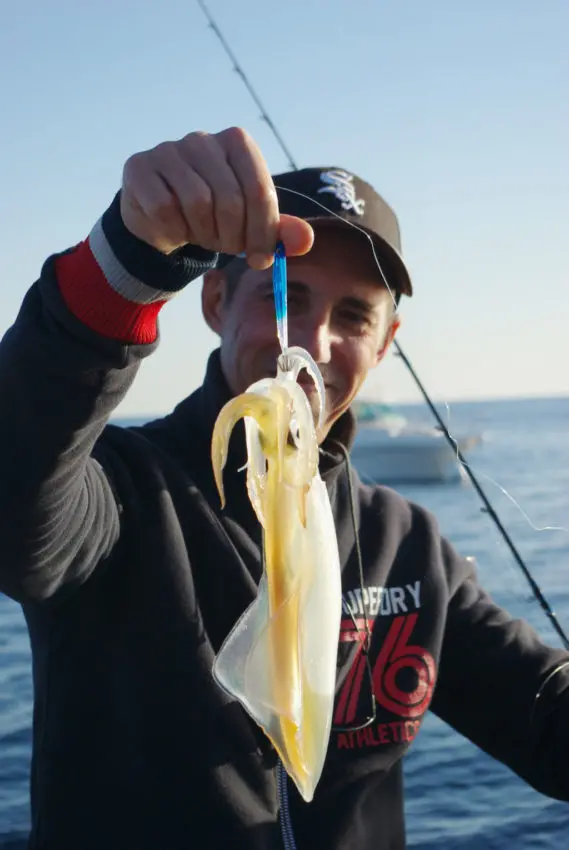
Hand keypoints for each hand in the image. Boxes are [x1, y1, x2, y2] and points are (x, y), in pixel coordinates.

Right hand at [120, 127, 312, 268]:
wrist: (162, 218)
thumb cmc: (215, 217)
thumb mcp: (251, 224)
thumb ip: (279, 231)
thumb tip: (306, 241)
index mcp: (237, 143)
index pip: (259, 189)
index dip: (263, 232)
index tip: (259, 259)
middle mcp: (202, 139)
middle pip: (229, 199)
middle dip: (232, 236)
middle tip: (226, 247)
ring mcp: (168, 150)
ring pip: (196, 203)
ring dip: (203, 234)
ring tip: (202, 236)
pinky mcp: (139, 167)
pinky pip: (164, 209)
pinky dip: (173, 232)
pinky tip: (174, 231)